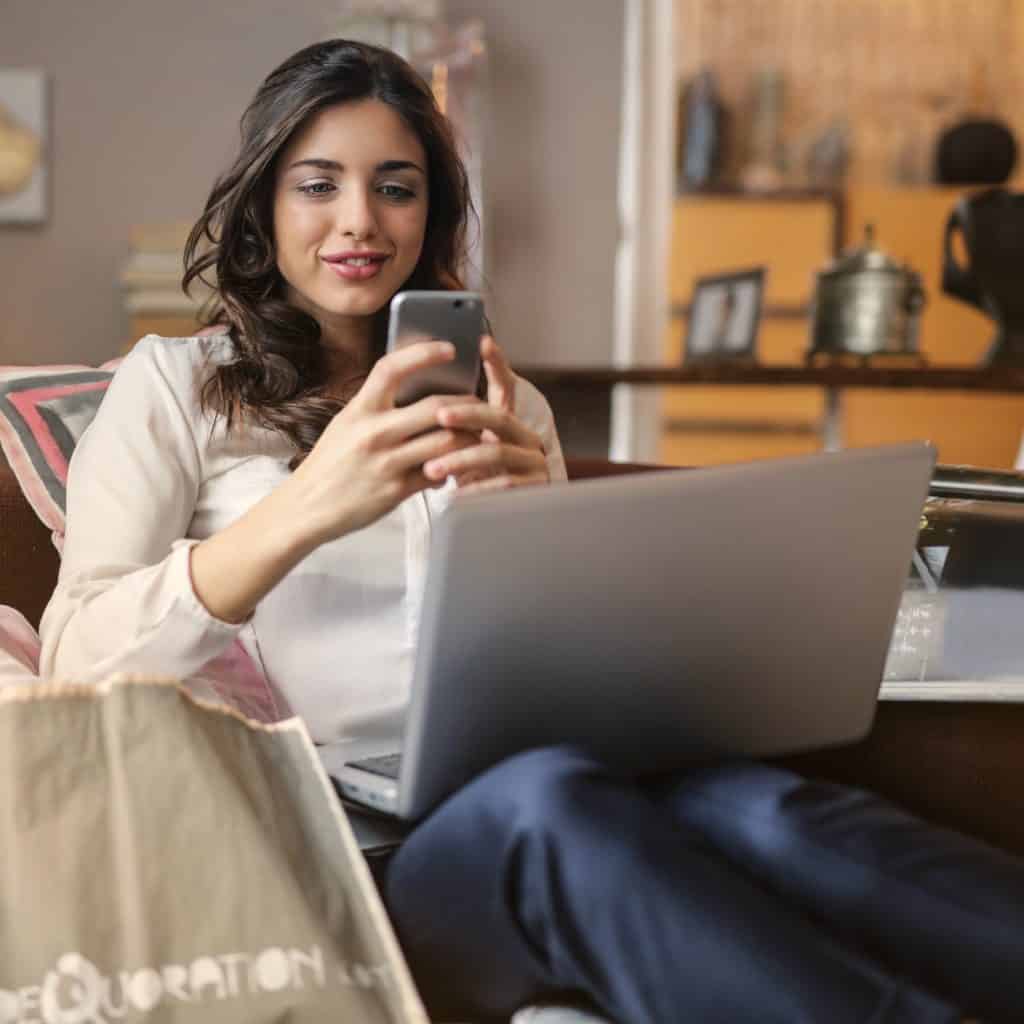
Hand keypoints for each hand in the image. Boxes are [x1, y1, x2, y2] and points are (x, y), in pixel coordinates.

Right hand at [290, 341, 478, 543]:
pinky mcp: (396, 491)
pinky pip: (438, 474)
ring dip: (468, 438)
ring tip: (475, 436)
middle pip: (435, 408)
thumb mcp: (346, 424)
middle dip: (465, 405)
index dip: (424, 353)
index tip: (449, 349)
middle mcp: (373, 433)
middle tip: (478, 405)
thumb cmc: (329, 464)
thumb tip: (415, 389)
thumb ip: (376, 407)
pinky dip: (451, 469)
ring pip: (446, 442)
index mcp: (359, 410)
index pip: (392, 368)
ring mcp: (386, 463)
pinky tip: (452, 467)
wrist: (306, 508)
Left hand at [422, 336, 549, 493]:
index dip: (496, 364)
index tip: (483, 342)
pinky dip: (477, 488)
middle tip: (439, 416)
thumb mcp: (458, 451)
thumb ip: (449, 427)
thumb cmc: (469, 481)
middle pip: (497, 415)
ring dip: (461, 458)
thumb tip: (417, 397)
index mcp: (506, 422)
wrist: (495, 520)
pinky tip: (454, 493)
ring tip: (432, 469)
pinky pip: (504, 483)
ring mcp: (532, 461)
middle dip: (467, 414)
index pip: (503, 386)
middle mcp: (524, 435)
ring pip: (496, 451)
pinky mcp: (534, 487)